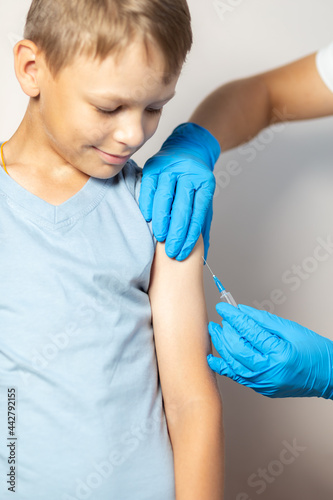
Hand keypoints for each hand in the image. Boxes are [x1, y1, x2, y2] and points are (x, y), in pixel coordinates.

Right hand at [139, 123, 219, 260]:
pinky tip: (148, 218)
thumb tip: (205, 256)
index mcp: (205, 182)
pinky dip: (147, 203)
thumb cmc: (194, 180)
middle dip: (177, 232)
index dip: (191, 234)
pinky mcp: (153, 165)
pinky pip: (149, 187)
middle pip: (182, 207)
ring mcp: (170, 168)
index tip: (183, 252)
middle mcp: (189, 173)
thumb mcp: (204, 198)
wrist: (187, 147)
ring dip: (162, 220)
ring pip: (165, 197)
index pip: (198, 212)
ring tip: (160, 238)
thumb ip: (203, 224)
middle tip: (171, 252)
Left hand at [207, 303, 332, 398]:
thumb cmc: (315, 352)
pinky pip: (238, 377)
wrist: (329, 376)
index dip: (233, 318)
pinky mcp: (262, 389)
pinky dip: (224, 366)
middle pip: (236, 349)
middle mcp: (269, 372)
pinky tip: (214, 357)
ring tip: (216, 332)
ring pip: (233, 364)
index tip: (223, 308)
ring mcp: (264, 384)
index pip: (248, 332)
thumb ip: (263, 320)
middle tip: (220, 320)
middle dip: (224, 332)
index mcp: (279, 354)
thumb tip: (242, 311)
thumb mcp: (291, 329)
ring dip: (221, 347)